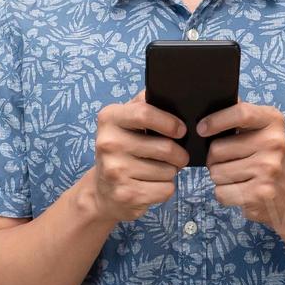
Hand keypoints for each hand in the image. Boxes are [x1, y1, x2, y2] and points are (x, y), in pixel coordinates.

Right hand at [90, 88, 189, 223]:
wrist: (103, 192)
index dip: (170, 122)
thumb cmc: (122, 151)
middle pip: (165, 147)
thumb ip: (143, 104)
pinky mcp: (126, 194)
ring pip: (168, 170)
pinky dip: (166, 188)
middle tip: (178, 156)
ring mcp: (115, 170)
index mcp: (109, 118)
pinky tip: (152, 185)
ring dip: (171, 171)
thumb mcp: (125, 122)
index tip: (181, 130)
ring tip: (158, 170)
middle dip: (179, 154)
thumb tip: (170, 90)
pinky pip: (166, 189)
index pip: (145, 113)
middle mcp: (108, 143)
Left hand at [200, 100, 284, 230]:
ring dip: (219, 177)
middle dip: (214, 159)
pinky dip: (224, 193)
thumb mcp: (261, 131)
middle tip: (229, 161)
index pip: (240, 113)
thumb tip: (210, 99)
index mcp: (273, 121)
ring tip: (238, 176)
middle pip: (217, 149)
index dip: (215, 121)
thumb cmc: (266, 159)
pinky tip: (240, 190)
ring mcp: (268, 169)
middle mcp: (274, 143)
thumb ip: (239, 115)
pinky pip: (221, 192)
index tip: (201, 129)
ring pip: (216, 172)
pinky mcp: (260, 193)